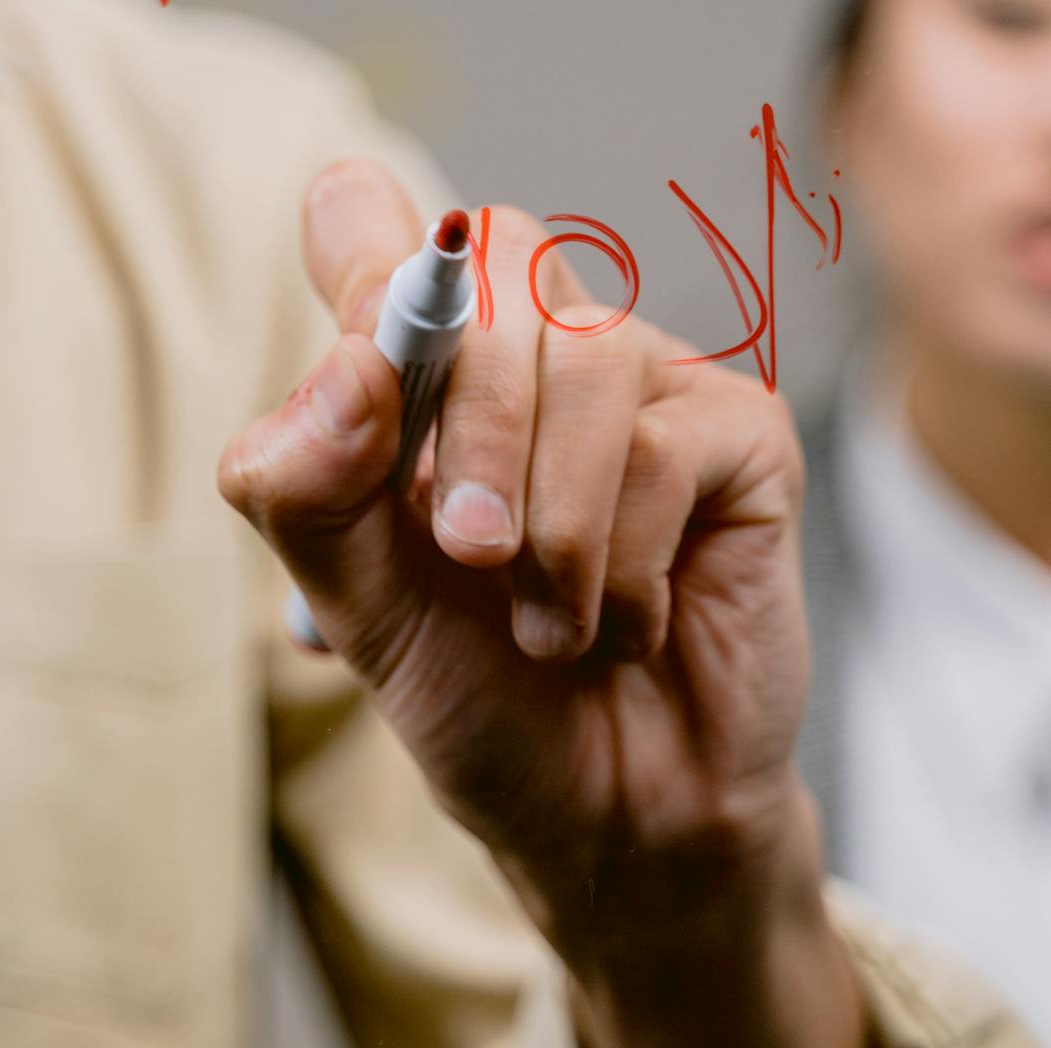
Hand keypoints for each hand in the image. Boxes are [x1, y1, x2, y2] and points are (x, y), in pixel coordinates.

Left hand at [219, 160, 866, 1047]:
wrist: (613, 821)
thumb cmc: (485, 707)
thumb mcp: (361, 616)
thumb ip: (313, 495)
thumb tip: (348, 367)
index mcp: (418, 377)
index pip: (368, 223)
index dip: (364, 249)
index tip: (372, 370)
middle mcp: (531, 354)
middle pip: (492, 261)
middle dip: (469, 427)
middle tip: (464, 557)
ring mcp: (644, 385)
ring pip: (591, 357)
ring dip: (553, 523)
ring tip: (550, 626)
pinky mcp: (738, 438)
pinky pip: (670, 446)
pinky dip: (625, 565)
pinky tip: (623, 626)